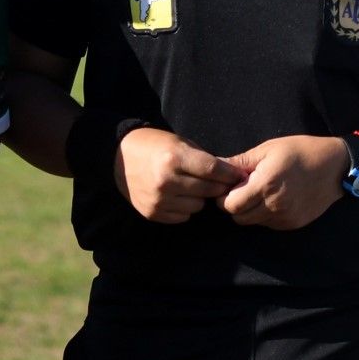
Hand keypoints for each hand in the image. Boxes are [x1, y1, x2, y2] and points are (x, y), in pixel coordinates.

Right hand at [117, 127, 246, 223]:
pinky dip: (185, 208)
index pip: (213, 170)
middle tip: (218, 181)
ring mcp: (158, 199)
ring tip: (191, 186)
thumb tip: (231, 174)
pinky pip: (183, 217)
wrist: (119, 157)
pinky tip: (178, 195)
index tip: (239, 175)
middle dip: (218, 186)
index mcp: (174, 158)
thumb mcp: (179, 142)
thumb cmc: (155, 145)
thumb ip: (203, 158)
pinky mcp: (152, 213)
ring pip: (198, 206)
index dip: (230, 174)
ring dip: (200, 198)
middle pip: (209, 190)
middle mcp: (166, 181)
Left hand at [220, 135, 347, 230]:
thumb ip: (241, 162)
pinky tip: (273, 198)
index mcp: (266, 184)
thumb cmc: (300, 152)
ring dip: (249, 211)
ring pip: (253, 223)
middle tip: (241, 190)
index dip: (223, 197)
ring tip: (258, 193)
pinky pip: (269, 224)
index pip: (230, 205)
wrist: (335, 166)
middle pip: (238, 218)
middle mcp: (274, 205)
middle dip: (234, 206)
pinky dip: (265, 215)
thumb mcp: (268, 149)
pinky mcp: (293, 224)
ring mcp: (285, 217)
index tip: (228, 186)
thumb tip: (217, 167)